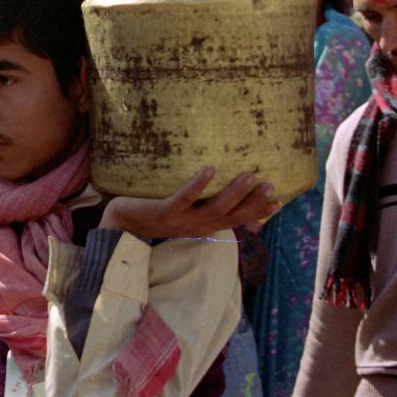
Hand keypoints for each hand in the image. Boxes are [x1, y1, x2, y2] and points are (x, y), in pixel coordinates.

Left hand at [100, 167, 278, 239]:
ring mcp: (179, 221)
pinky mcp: (163, 212)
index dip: (257, 213)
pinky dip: (197, 185)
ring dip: (233, 193)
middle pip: (229, 216)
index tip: (278, 201)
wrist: (118, 224)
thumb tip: (218, 193)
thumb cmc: (151, 213)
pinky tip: (209, 169)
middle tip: (271, 185)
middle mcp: (194, 227)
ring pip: (213, 209)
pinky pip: (183, 199)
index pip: (235, 221)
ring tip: (249, 175)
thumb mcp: (179, 212)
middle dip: (252, 203)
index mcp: (200, 227)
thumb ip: (199, 206)